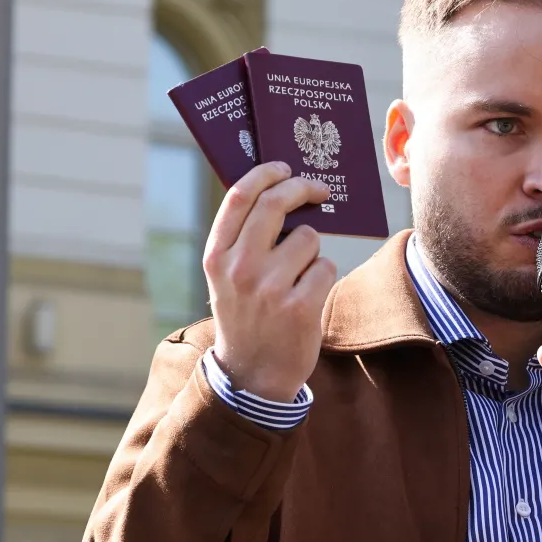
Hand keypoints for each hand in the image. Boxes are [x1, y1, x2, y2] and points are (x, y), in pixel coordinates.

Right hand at [203, 161, 336, 402]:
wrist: (253, 376)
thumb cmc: (246, 316)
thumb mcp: (226, 278)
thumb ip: (241, 239)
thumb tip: (277, 190)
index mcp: (216, 256)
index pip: (241, 196)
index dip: (266, 173)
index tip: (284, 166)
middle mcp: (239, 268)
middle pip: (276, 203)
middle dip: (303, 188)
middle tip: (319, 189)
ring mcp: (269, 288)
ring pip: (308, 238)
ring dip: (312, 250)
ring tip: (298, 277)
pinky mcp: (299, 307)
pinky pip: (325, 267)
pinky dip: (322, 276)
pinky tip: (307, 297)